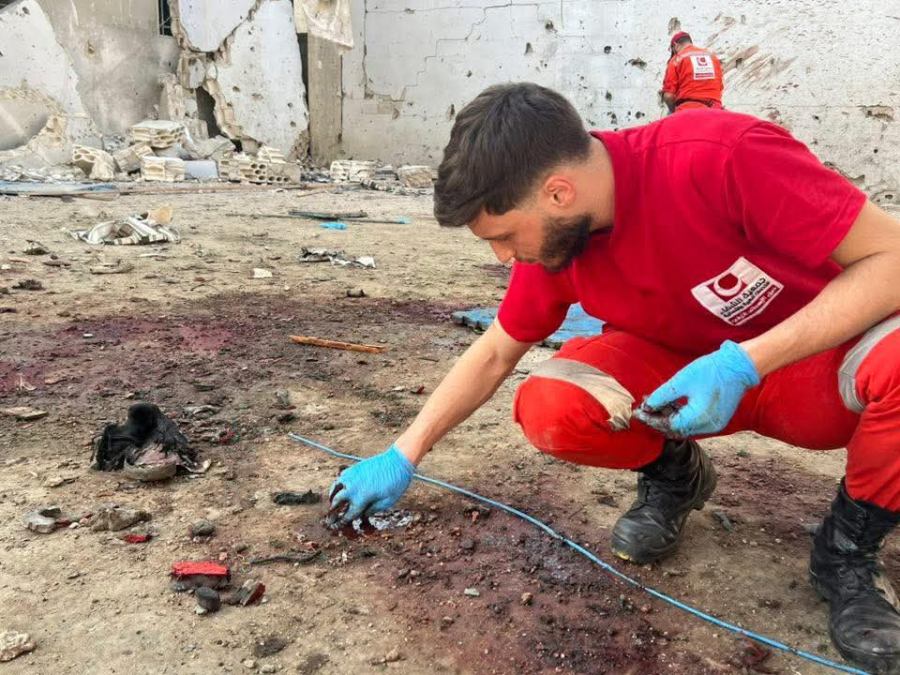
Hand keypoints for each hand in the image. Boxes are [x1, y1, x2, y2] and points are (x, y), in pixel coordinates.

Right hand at [328, 444, 414, 525]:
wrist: (397, 460)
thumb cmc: (396, 482)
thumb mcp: (388, 501)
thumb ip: (373, 510)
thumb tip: (363, 514)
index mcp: (361, 498)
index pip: (347, 514)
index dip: (341, 522)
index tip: (336, 527)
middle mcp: (352, 488)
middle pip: (336, 502)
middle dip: (332, 512)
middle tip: (331, 518)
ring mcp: (351, 476)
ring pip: (334, 488)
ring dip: (332, 497)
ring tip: (332, 502)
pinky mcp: (353, 468)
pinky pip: (340, 478)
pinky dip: (337, 485)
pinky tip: (340, 488)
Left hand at [634, 340, 759, 436]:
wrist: (738, 365)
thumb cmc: (711, 370)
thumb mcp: (681, 380)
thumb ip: (662, 396)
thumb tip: (647, 406)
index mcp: (699, 417)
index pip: (668, 425)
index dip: (651, 420)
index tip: (637, 413)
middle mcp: (707, 426)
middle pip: (676, 430)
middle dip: (657, 421)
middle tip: (643, 410)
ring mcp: (714, 424)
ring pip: (684, 427)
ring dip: (668, 418)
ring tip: (654, 404)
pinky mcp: (716, 419)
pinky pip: (693, 423)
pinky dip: (680, 416)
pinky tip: (669, 405)